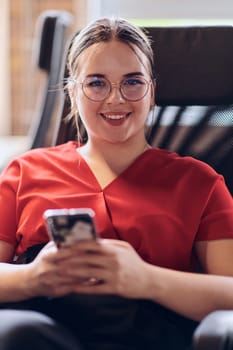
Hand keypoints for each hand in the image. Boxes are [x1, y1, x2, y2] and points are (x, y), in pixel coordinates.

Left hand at [25, 239, 149, 298]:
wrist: (150, 280)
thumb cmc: (134, 263)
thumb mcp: (124, 248)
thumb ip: (109, 244)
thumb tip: (92, 240)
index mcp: (114, 249)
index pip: (92, 244)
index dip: (77, 244)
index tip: (64, 245)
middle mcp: (113, 260)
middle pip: (87, 258)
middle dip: (70, 258)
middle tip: (56, 259)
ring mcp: (114, 274)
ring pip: (88, 272)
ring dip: (73, 272)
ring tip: (60, 272)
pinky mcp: (115, 288)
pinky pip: (95, 288)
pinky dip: (83, 288)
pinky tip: (73, 288)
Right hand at [25, 241, 95, 297]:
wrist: (29, 281)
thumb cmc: (42, 261)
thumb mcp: (47, 249)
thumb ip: (59, 243)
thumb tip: (75, 236)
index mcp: (47, 257)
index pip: (63, 252)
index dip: (76, 250)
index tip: (88, 247)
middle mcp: (49, 270)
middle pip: (70, 265)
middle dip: (85, 262)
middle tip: (98, 258)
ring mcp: (53, 282)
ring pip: (73, 277)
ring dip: (87, 273)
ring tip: (99, 268)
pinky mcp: (57, 291)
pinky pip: (73, 288)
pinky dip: (84, 284)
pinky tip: (93, 280)